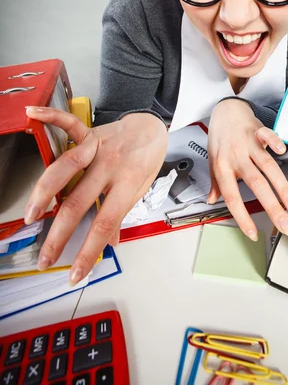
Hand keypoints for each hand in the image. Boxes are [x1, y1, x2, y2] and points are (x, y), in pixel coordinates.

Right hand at [24, 107, 167, 283]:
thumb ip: (120, 213)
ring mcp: (98, 147)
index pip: (104, 223)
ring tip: (31, 215)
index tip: (75, 273)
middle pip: (79, 201)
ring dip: (44, 192)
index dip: (88, 251)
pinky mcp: (90, 131)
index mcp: (127, 184)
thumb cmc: (147, 158)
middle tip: (45, 257)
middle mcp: (110, 165)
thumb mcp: (141, 189)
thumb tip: (109, 243)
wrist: (152, 126)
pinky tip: (31, 116)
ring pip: (66, 168)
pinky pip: (68, 124)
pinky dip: (50, 118)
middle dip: (58, 234)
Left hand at [207, 99, 287, 240]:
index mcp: (222, 167)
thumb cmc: (220, 138)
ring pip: (268, 167)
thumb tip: (212, 200)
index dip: (242, 217)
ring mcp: (248, 144)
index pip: (232, 197)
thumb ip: (215, 183)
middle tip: (285, 226)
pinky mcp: (258, 130)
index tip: (254, 233)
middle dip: (273, 208)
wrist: (224, 111)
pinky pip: (268, 136)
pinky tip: (284, 154)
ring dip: (283, 188)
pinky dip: (275, 143)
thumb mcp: (212, 161)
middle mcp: (236, 157)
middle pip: (256, 185)